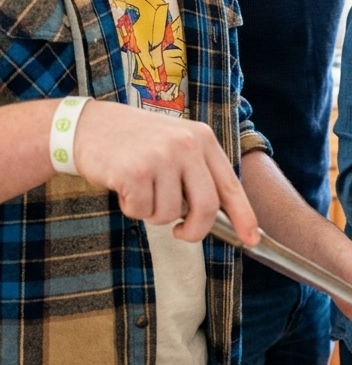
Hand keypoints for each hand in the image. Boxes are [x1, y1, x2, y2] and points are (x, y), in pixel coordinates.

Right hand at [73, 100, 258, 244]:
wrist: (87, 125)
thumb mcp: (175, 145)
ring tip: (140, 188)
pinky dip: (131, 208)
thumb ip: (197, 174)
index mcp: (202, 138)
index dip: (244, 216)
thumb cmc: (134, 142)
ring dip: (152, 212)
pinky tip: (123, 185)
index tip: (251, 239)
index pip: (230, 185)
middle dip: (194, 230)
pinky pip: (141, 211)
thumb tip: (218, 216)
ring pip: (169, 214)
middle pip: (206, 207)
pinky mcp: (135, 171)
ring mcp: (161, 157)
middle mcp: (186, 144)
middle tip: (182, 233)